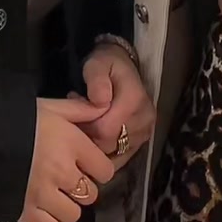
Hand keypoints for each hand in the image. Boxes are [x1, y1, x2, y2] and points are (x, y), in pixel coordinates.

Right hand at [20, 98, 117, 221]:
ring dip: (66, 206)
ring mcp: (44, 195)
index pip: (105, 170)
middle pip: (90, 194)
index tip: (86, 165)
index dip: (97, 168)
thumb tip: (103, 108)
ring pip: (73, 214)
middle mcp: (63, 171)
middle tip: (66, 178)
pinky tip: (40, 207)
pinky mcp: (26, 212)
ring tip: (52, 194)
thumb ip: (79, 109)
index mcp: (72, 143)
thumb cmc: (14, 118)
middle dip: (81, 187)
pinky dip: (49, 221)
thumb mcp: (49, 106)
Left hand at [79, 46, 154, 169]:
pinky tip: (98, 137)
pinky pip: (121, 157)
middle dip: (89, 137)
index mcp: (134, 101)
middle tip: (80, 121)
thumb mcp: (97, 64)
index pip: (104, 130)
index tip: (76, 115)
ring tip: (90, 125)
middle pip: (108, 145)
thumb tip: (100, 102)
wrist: (125, 67)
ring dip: (97, 145)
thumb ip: (96, 80)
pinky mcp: (143, 140)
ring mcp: (146, 132)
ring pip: (114, 154)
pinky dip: (106, 152)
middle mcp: (144, 120)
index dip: (85, 127)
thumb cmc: (107, 65)